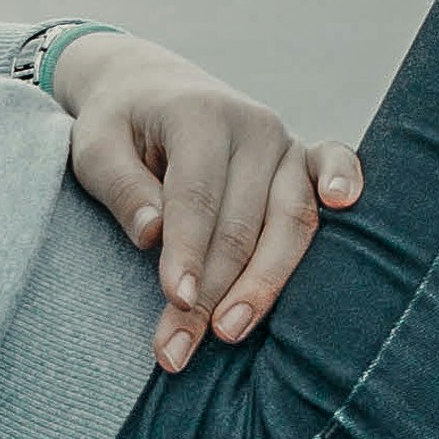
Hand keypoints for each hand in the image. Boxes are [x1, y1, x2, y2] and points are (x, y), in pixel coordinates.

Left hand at [52, 33, 358, 368]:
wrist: (151, 88)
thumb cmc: (119, 126)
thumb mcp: (94, 147)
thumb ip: (121, 187)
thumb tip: (153, 237)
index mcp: (199, 115)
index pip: (197, 195)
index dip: (188, 251)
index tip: (176, 300)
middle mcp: (252, 125)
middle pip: (242, 222)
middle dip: (213, 292)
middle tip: (178, 350)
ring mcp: (285, 142)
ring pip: (289, 219)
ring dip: (264, 282)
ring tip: (231, 331)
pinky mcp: (303, 158)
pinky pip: (332, 169)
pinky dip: (344, 182)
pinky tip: (344, 204)